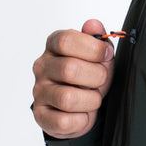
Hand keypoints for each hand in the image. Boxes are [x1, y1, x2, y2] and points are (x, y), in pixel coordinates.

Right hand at [32, 18, 114, 139]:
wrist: (78, 107)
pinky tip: (83, 113)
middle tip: (100, 80)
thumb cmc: (87, 77)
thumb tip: (93, 25)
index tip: (105, 55)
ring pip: (68, 98)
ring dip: (90, 100)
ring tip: (92, 98)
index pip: (66, 40)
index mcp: (53, 46)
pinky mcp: (41, 115)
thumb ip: (96, 39)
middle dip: (96, 77)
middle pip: (70, 69)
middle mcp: (42, 66)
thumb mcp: (96, 56)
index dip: (92, 49)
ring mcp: (39, 91)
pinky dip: (82, 119)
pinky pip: (65, 121)